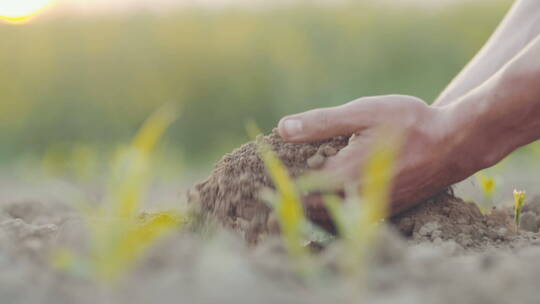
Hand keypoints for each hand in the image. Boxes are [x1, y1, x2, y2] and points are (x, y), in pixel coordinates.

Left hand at [278, 95, 471, 213]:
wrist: (456, 143)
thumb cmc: (411, 123)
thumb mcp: (363, 114)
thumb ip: (321, 123)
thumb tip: (283, 128)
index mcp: (343, 176)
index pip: (298, 193)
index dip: (280, 188)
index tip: (267, 180)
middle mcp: (355, 198)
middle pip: (312, 210)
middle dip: (294, 201)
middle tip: (277, 188)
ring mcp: (373, 206)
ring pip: (333, 217)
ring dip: (315, 207)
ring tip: (302, 191)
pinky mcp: (387, 207)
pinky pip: (353, 216)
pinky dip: (337, 208)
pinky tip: (335, 191)